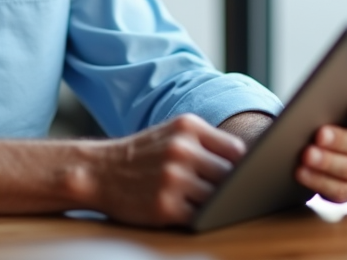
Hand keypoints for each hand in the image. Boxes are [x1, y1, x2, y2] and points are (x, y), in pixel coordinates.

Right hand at [94, 114, 246, 226]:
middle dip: (232, 187)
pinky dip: (200, 218)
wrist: (98, 171)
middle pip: (230, 176)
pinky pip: (199, 217)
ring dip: (217, 204)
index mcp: (187, 127)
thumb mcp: (172, 133)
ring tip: (213, 204)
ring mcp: (173, 179)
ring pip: (217, 198)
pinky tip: (192, 212)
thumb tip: (249, 163)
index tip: (245, 175)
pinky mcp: (165, 207)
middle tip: (234, 194)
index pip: (236, 149)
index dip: (243, 166)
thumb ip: (206, 142)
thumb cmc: (142, 155)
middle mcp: (181, 150)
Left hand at [295, 98, 346, 202]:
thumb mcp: (339, 109)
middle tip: (319, 135)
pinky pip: (340, 189)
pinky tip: (303, 172)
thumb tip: (314, 107)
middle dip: (339, 140)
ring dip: (327, 163)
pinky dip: (319, 181)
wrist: (336, 146)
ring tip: (307, 156)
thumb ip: (335, 105)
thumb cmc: (336, 121)